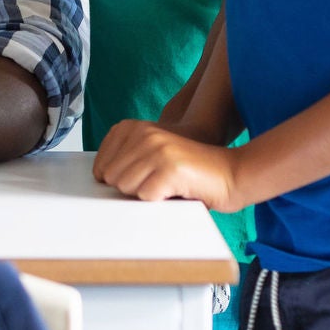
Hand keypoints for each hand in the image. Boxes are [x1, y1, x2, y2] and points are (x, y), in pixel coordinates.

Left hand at [93, 120, 244, 212]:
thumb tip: (98, 179)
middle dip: (132, 188)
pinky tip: (177, 191)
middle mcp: (144, 134)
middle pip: (111, 178)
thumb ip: (126, 159)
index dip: (116, 180)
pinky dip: (159, 201)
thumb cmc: (190, 172)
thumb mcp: (152, 156)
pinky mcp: (169, 169)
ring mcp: (156, 150)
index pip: (100, 165)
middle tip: (157, 184)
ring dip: (146, 194)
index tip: (139, 180)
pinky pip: (146, 196)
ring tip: (168, 186)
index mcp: (134, 128)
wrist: (232, 173)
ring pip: (126, 188)